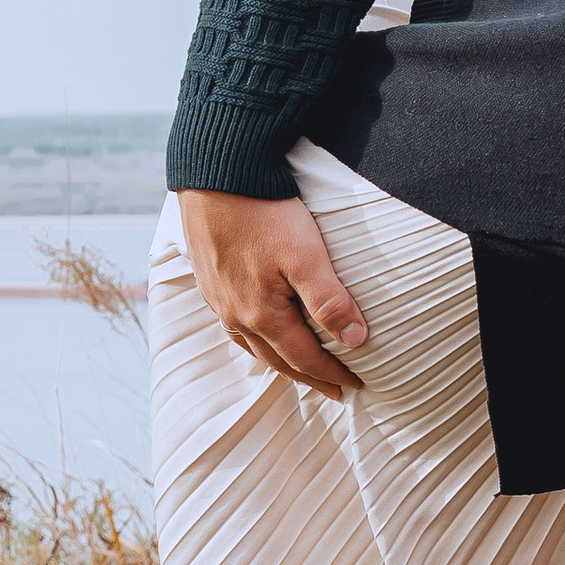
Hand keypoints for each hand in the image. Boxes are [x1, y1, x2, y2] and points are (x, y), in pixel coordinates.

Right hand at [179, 189, 367, 393]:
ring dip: (280, 361)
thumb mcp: (306, 256)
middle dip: (308, 377)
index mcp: (261, 315)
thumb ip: (329, 300)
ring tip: (299, 369)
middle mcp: (235, 314)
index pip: (305, 358)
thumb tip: (355, 340)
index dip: (332, 373)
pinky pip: (234, 325)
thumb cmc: (264, 212)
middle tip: (333, 390)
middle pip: (278, 359)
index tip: (355, 385)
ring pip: (253, 344)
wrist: (216, 174)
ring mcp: (218, 298)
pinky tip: (258, 330)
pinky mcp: (209, 278)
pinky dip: (254, 339)